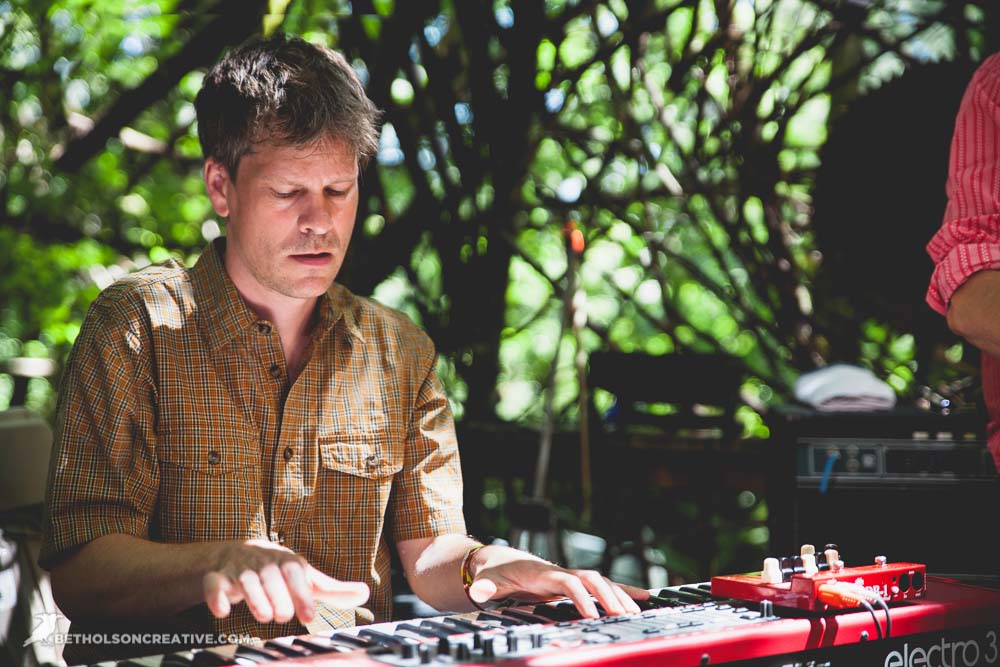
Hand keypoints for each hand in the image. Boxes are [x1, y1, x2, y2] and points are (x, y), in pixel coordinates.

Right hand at [203, 539, 368, 623]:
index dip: (303, 594)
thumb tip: (365, 594)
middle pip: (271, 577)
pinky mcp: (218, 578)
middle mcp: (264, 562)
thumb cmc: (279, 571)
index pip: (296, 574)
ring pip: (245, 581)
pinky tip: (223, 610)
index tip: (309, 616)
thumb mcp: (306, 578)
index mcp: (287, 561)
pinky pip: (214, 584)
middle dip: (278, 599)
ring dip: (255, 599)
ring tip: (264, 614)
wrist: (238, 555)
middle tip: (282, 615)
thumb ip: (332, 590)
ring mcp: (240, 569)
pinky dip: (217, 597)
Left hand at [465, 546, 647, 618]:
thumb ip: (484, 587)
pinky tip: (643, 598)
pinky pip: (603, 586)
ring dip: (620, 595)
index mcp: (543, 573)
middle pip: (592, 580)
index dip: (581, 598)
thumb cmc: (495, 571)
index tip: (593, 616)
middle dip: (609, 596)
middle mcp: (560, 572)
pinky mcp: (574, 583)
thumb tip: (478, 592)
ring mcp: (569, 576)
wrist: (499, 560)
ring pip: (601, 582)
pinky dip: (623, 590)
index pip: (568, 582)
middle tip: (624, 616)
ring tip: (637, 612)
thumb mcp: (487, 579)